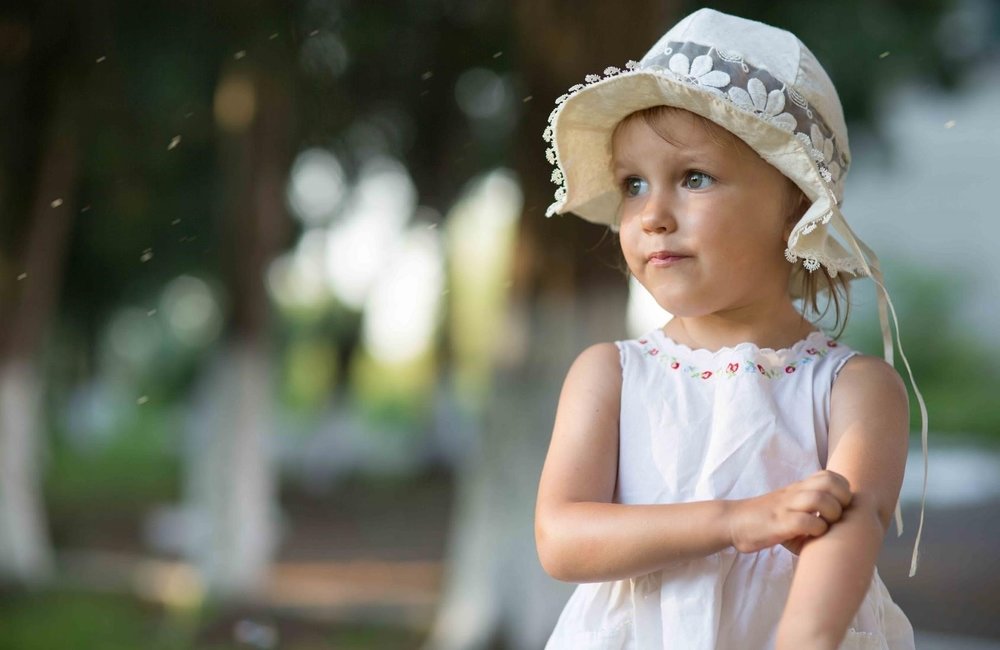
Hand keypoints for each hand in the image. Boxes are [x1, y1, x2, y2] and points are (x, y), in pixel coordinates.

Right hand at [727, 470, 851, 553]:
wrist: (732, 522)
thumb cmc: (764, 520)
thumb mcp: (788, 506)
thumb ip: (808, 508)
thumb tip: (836, 523)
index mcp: (798, 488)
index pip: (830, 475)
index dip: (843, 490)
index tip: (841, 507)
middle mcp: (794, 493)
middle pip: (830, 482)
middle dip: (843, 500)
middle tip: (838, 516)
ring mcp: (786, 507)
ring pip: (820, 498)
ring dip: (831, 514)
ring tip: (826, 525)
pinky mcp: (778, 524)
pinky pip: (806, 521)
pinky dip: (816, 529)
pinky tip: (812, 535)